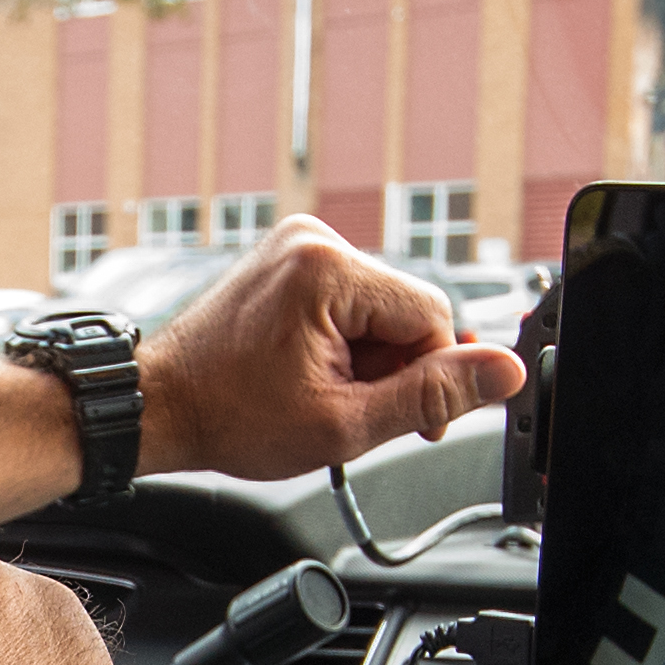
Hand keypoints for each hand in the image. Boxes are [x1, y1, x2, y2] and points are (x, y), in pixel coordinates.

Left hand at [136, 217, 526, 481]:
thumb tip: (502, 371)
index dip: (433, 375)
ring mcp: (298, 244)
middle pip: (407, 308)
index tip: (413, 420)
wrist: (162, 405)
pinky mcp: (291, 258)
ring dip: (369, 357)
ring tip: (322, 389)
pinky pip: (351, 300)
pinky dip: (346, 340)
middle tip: (351, 408)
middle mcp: (313, 240)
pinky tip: (313, 369)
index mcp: (326, 270)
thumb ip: (432, 395)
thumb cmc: (231, 416)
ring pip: (382, 308)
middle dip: (394, 366)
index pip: (432, 315)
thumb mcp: (345, 423)